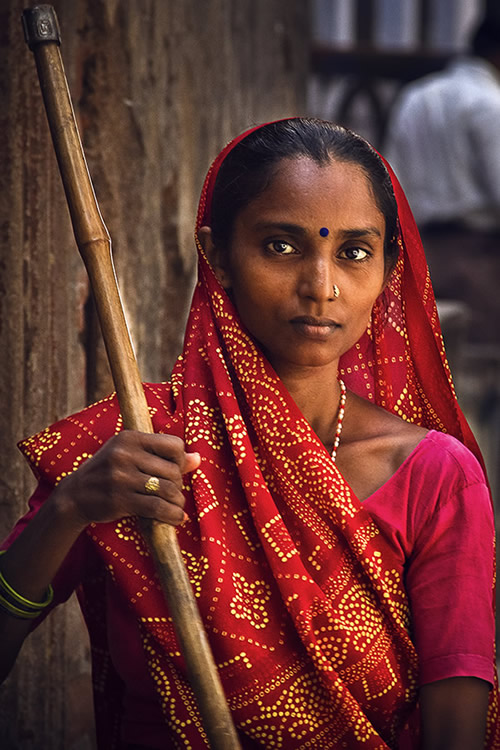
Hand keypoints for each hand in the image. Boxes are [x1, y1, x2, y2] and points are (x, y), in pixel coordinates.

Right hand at [50, 431, 199, 528]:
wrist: (74, 495)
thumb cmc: (109, 473)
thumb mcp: (131, 456)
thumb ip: (163, 456)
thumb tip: (197, 458)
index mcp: (130, 437)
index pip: (174, 444)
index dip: (180, 460)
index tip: (174, 471)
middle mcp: (125, 454)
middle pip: (173, 470)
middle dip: (178, 485)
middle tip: (173, 493)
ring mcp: (121, 477)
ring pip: (167, 490)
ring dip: (177, 502)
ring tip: (176, 507)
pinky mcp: (120, 500)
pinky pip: (157, 508)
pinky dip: (172, 515)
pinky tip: (176, 518)